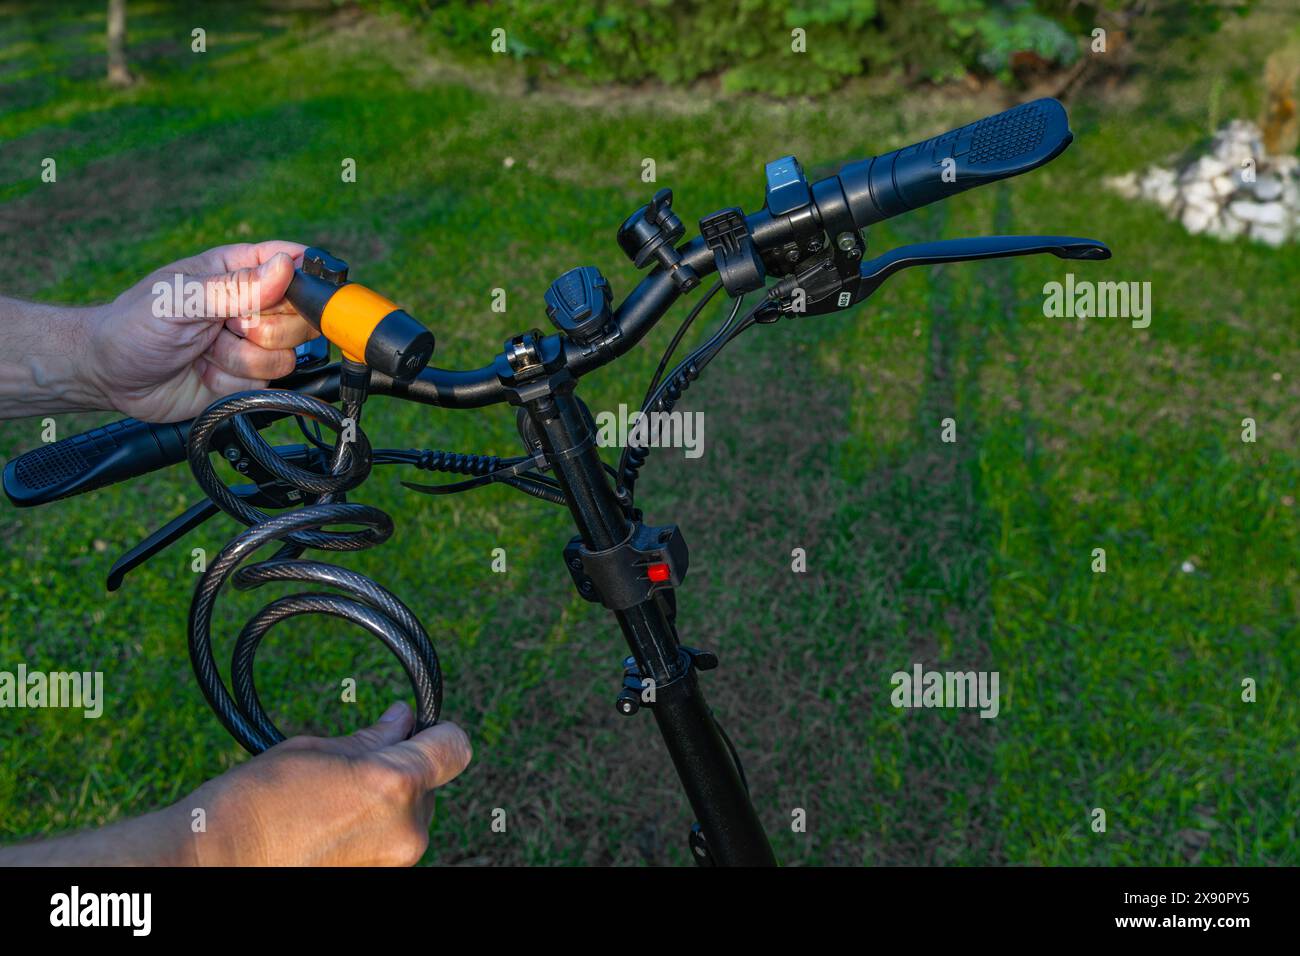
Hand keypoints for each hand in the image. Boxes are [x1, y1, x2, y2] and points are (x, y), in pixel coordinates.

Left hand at [85, 240, 317, 421]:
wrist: (111, 376)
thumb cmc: (134, 324)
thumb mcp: (180, 299)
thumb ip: (234, 287)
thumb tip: (286, 267)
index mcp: (239, 270)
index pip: (296, 262)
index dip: (303, 278)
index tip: (284, 294)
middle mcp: (253, 305)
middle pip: (301, 317)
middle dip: (263, 330)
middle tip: (223, 327)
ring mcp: (253, 343)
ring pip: (286, 355)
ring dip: (240, 360)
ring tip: (205, 350)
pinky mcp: (249, 377)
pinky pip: (268, 384)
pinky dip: (232, 383)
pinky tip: (206, 371)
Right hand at [185, 703, 471, 865]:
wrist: (217, 863)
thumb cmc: (257, 802)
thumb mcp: (316, 750)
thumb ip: (372, 737)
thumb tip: (404, 719)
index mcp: (396, 785)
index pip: (455, 746)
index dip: (437, 731)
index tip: (416, 726)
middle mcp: (409, 829)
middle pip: (432, 783)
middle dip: (404, 768)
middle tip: (353, 765)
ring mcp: (397, 862)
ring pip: (412, 815)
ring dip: (388, 802)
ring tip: (334, 801)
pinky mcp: (381, 879)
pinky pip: (392, 842)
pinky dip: (374, 829)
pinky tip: (332, 825)